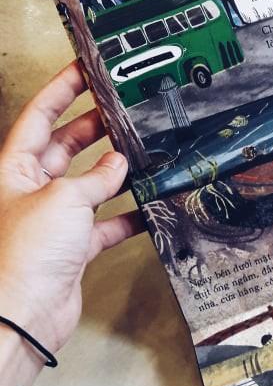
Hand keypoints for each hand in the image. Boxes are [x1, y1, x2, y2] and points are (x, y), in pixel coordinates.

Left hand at [0, 62, 142, 353]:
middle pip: (65, 147)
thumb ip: (96, 178)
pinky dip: (126, 216)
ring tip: (140, 154)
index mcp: (14, 169)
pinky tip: (146, 209)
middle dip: (93, 128)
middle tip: (121, 111)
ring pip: (88, 184)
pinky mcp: (73, 246)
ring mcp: (53, 218)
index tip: (84, 71)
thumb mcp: (63, 199)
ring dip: (113, 173)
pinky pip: (104, 223)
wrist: (23, 314)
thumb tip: (118, 164)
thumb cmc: (24, 255)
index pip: (39, 117)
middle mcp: (31, 190)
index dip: (61, 90)